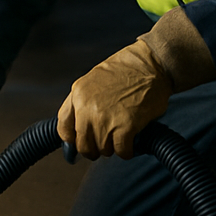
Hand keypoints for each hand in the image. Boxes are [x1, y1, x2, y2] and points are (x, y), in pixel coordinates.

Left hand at [58, 38, 172, 159]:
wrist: (152, 64)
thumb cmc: (127, 70)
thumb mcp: (94, 80)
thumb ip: (84, 102)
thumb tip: (80, 128)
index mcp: (78, 95)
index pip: (63, 128)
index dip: (73, 140)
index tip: (81, 142)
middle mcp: (87, 108)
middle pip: (83, 145)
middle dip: (95, 148)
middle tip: (107, 143)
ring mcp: (105, 119)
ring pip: (103, 150)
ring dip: (114, 148)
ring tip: (123, 136)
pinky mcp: (125, 127)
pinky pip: (121, 152)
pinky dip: (128, 151)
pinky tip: (133, 142)